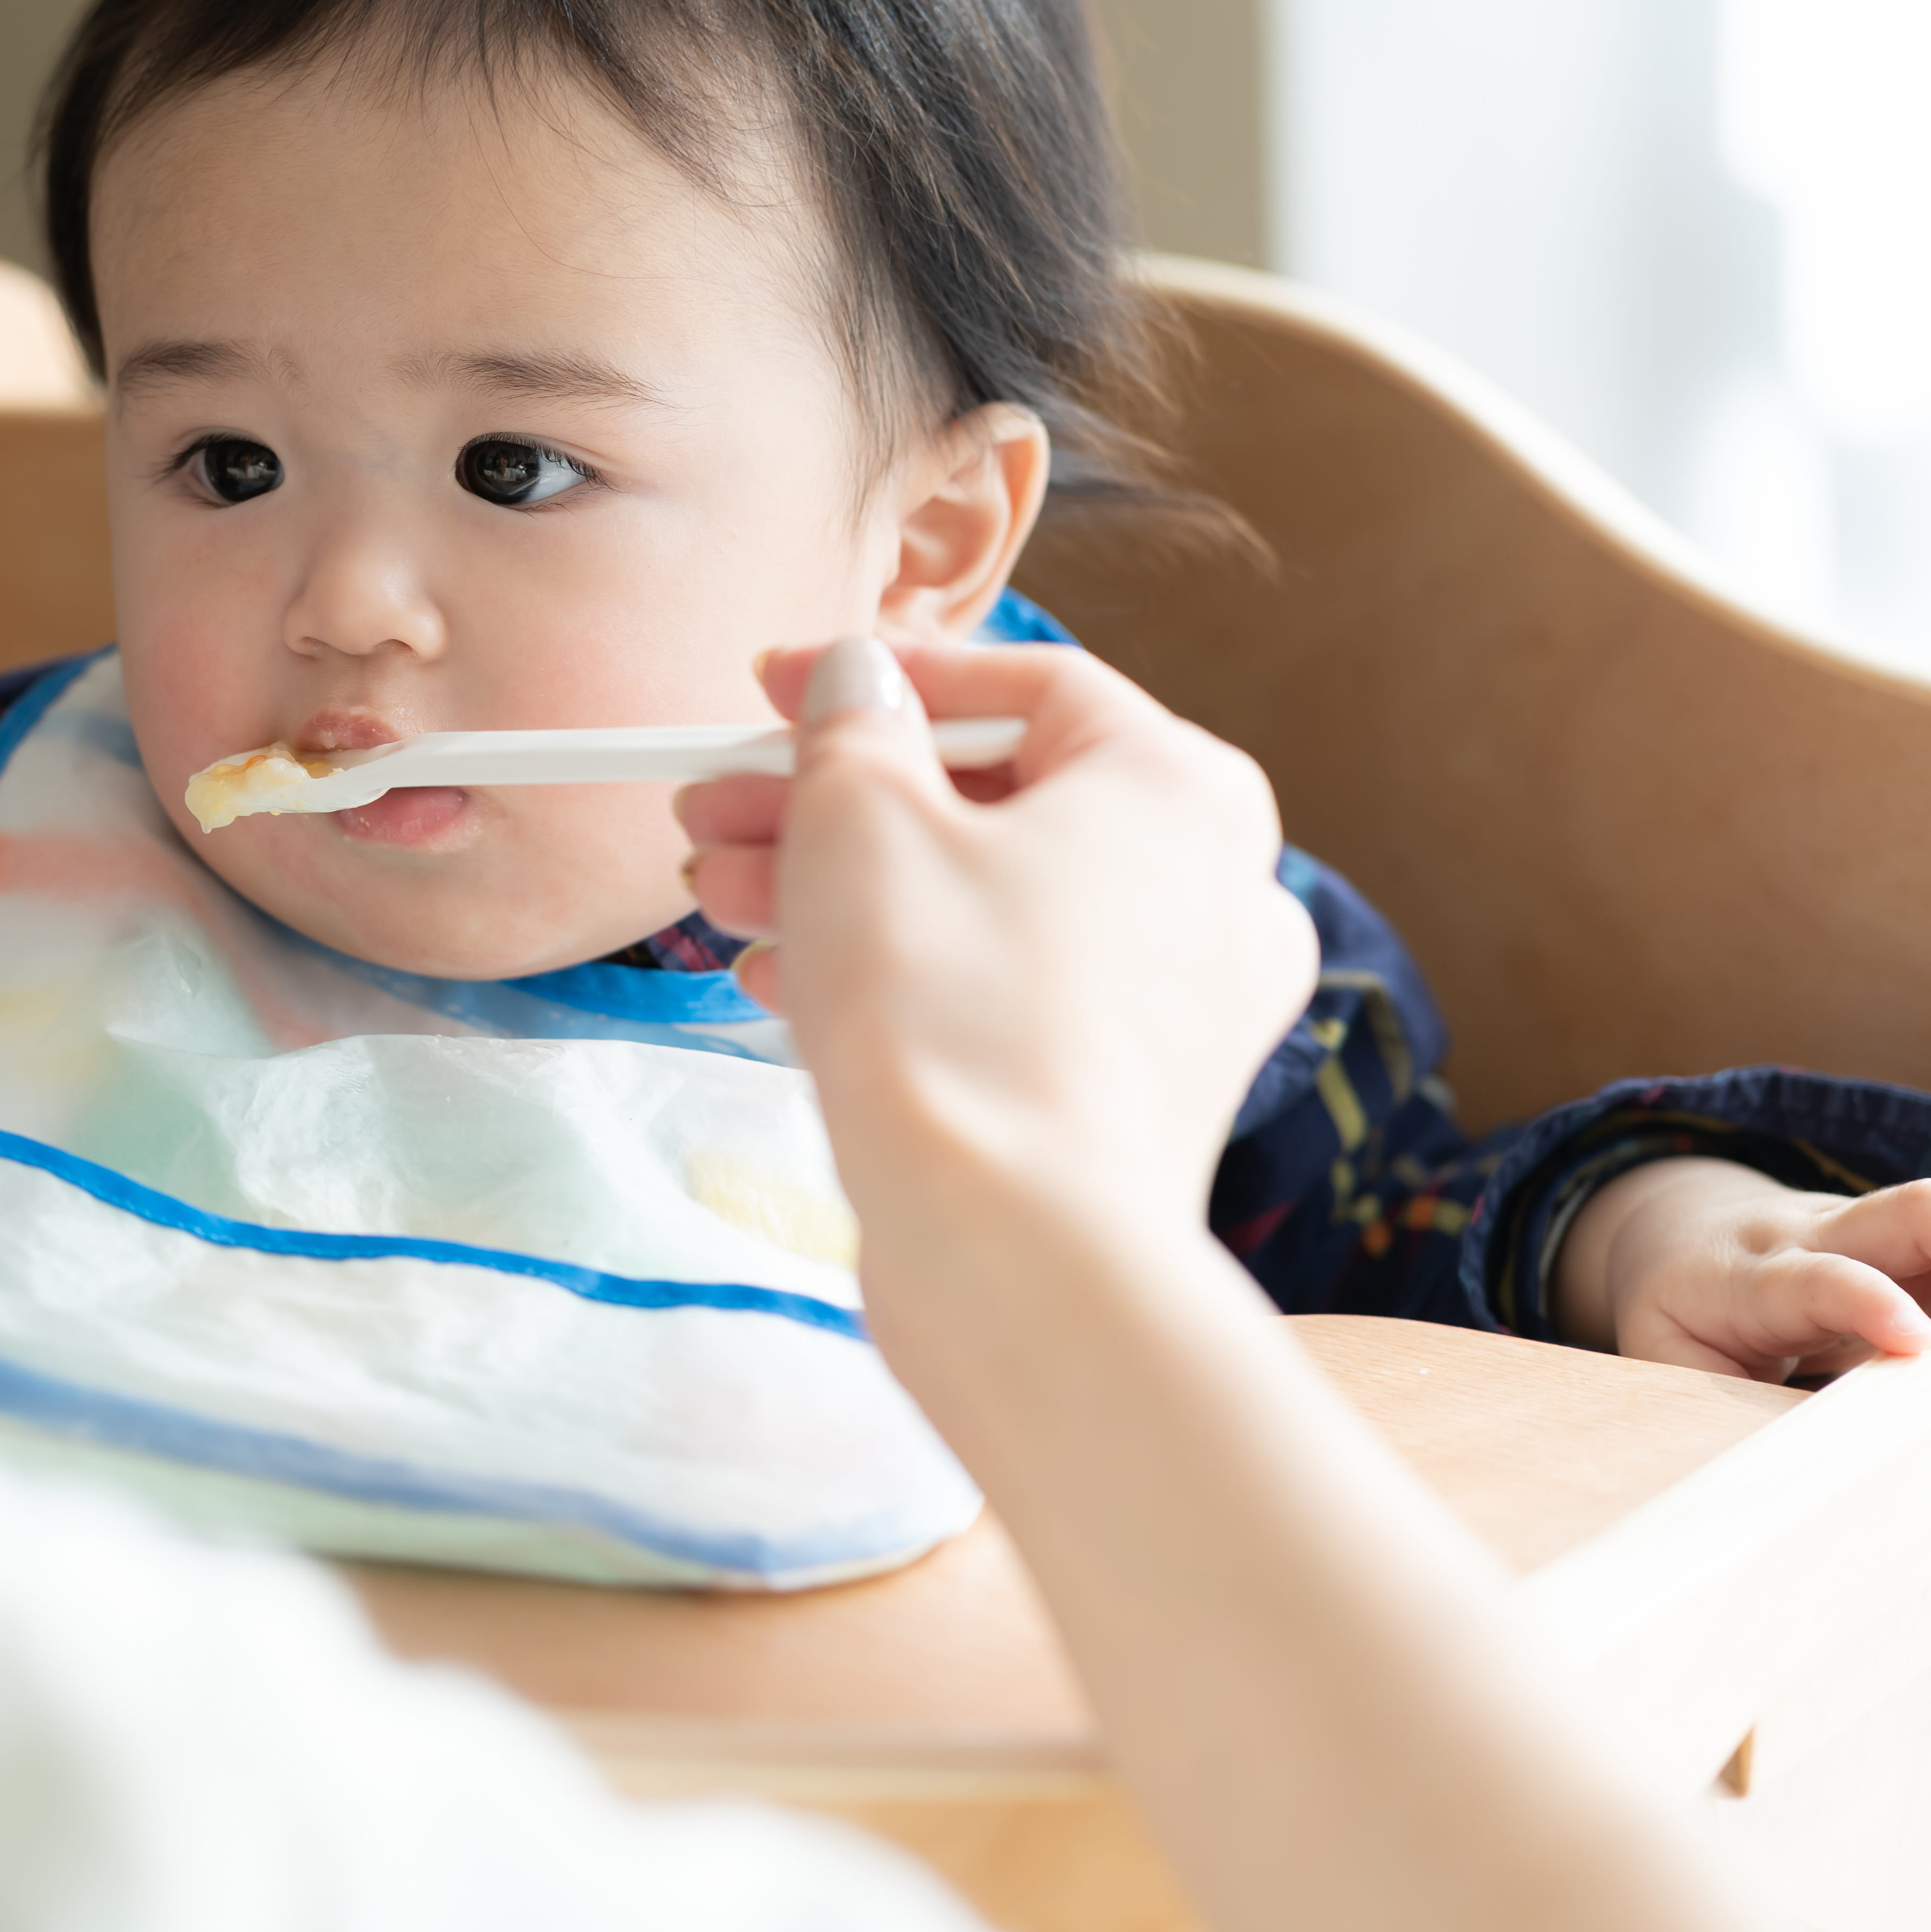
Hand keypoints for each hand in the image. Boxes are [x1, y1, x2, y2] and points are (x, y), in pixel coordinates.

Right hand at [682, 634, 1315, 1259]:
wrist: (1013, 1253)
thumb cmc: (948, 1015)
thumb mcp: (860, 818)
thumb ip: (850, 725)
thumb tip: (854, 681)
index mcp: (1180, 785)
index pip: (1016, 683)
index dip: (875, 678)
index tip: (767, 690)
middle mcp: (1214, 883)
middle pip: (992, 799)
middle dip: (831, 801)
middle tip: (717, 806)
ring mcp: (1185, 1000)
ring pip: (988, 902)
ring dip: (843, 888)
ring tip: (720, 897)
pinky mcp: (1134, 1093)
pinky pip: (1006, 992)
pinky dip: (902, 974)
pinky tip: (785, 979)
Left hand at [1553, 1156, 1930, 1379]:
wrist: (1676, 1239)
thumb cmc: (1677, 1320)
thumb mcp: (1668, 1362)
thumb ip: (1720, 1399)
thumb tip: (1786, 1447)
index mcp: (1746, 1274)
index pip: (1809, 1283)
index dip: (1861, 1302)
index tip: (1910, 1335)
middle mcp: (1815, 1234)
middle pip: (1901, 1215)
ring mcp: (1866, 1229)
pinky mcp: (1901, 1238)